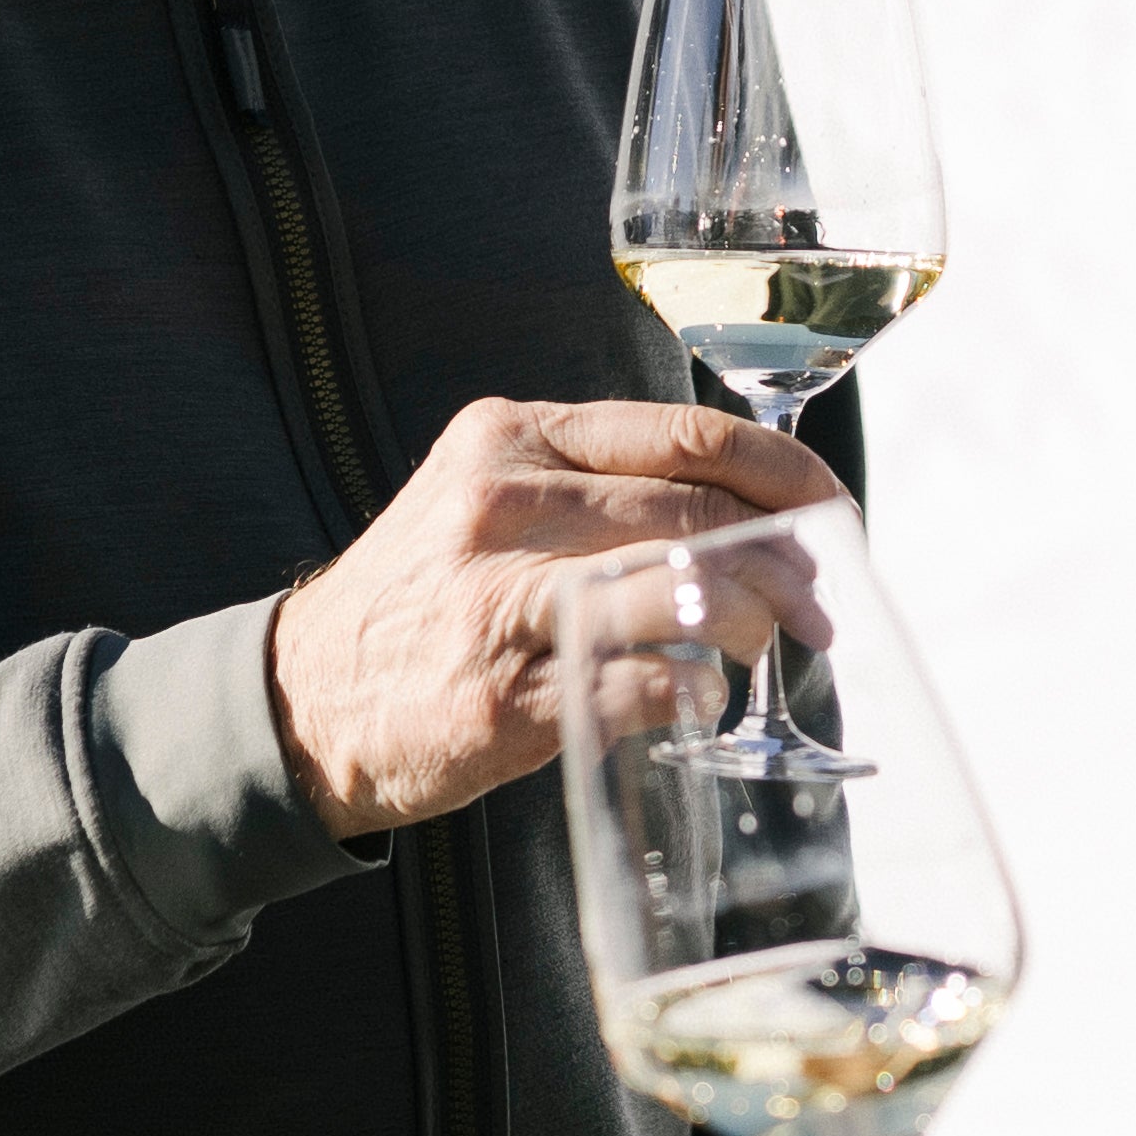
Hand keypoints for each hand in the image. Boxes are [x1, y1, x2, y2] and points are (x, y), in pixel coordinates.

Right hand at [262, 399, 844, 838]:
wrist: (304, 700)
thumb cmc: (422, 601)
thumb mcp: (485, 497)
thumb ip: (594, 485)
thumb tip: (747, 510)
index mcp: (512, 437)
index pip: (688, 435)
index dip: (787, 475)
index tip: (831, 515)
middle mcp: (506, 504)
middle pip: (700, 512)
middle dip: (787, 562)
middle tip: (818, 605)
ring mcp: (505, 602)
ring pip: (684, 587)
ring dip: (752, 622)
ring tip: (763, 646)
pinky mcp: (509, 697)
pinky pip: (645, 682)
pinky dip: (695, 690)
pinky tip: (700, 697)